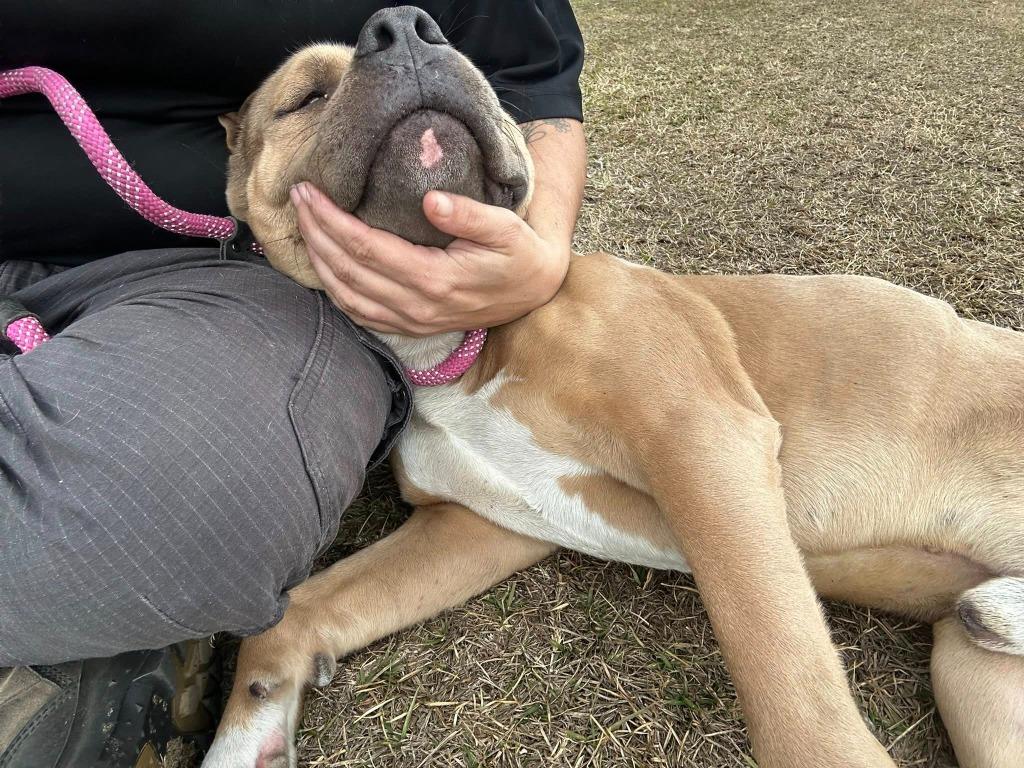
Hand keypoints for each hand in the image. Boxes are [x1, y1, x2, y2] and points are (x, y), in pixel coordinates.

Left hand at [289, 182, 569, 335]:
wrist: (533, 291)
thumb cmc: (518, 253)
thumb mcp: (505, 227)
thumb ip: (470, 215)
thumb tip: (431, 201)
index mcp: (435, 279)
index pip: (365, 247)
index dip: (330, 219)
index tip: (309, 191)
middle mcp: (416, 306)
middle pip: (346, 270)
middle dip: (315, 233)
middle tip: (297, 199)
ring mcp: (411, 321)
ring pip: (346, 295)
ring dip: (318, 261)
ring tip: (303, 227)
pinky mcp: (410, 327)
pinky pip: (359, 314)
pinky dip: (334, 290)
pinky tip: (322, 266)